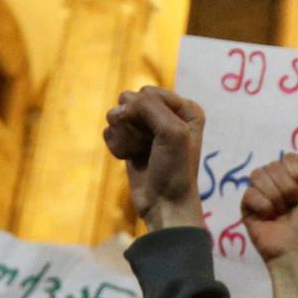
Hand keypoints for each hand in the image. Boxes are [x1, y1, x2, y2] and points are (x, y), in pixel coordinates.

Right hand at [103, 86, 205, 231]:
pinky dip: (116, 145)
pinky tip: (129, 158)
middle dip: (132, 123)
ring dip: (123, 135)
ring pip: (118, 115)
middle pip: (130, 101)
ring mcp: (148, 128)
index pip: (149, 92)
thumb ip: (148, 107)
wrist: (164, 204)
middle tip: (148, 145)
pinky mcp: (132, 142)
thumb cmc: (175, 170)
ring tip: (138, 153)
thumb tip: (119, 107)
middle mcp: (168, 115)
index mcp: (186, 109)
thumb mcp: (172, 132)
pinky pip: (111, 130)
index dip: (145, 112)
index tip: (157, 136)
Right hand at [240, 154, 297, 263]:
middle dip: (289, 188)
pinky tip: (270, 217)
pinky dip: (264, 207)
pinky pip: (250, 193)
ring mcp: (260, 190)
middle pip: (274, 166)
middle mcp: (276, 180)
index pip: (290, 158)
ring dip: (276, 197)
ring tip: (282, 212)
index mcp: (293, 174)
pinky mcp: (247, 204)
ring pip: (259, 175)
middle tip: (295, 205)